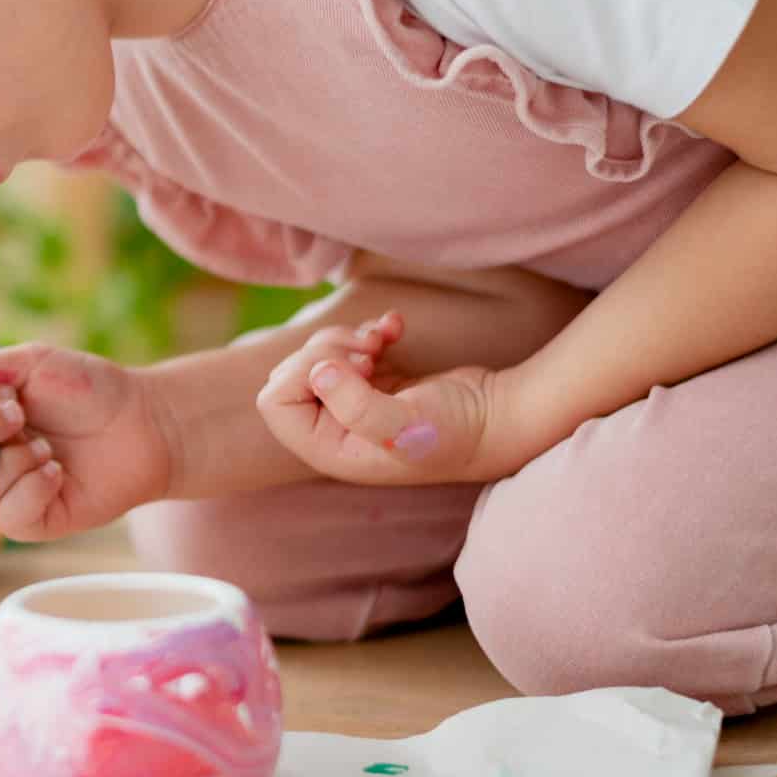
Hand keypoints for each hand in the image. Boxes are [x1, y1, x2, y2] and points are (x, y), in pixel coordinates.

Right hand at [0, 343, 173, 540]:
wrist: (143, 423)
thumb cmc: (87, 390)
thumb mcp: (32, 364)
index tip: (11, 388)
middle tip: (21, 413)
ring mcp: (1, 493)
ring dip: (10, 461)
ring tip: (47, 447)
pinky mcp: (29, 522)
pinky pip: (6, 517)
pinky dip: (32, 488)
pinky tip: (57, 471)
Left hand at [254, 312, 531, 485]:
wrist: (501, 418)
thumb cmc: (455, 431)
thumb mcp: (404, 425)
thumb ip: (354, 405)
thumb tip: (316, 373)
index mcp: (329, 448)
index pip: (275, 401)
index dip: (302, 372)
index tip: (352, 366)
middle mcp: (335, 428)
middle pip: (292, 373)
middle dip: (325, 350)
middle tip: (369, 353)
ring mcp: (355, 402)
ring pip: (320, 355)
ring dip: (348, 337)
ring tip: (381, 343)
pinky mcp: (378, 380)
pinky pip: (352, 345)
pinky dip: (370, 329)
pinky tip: (397, 329)